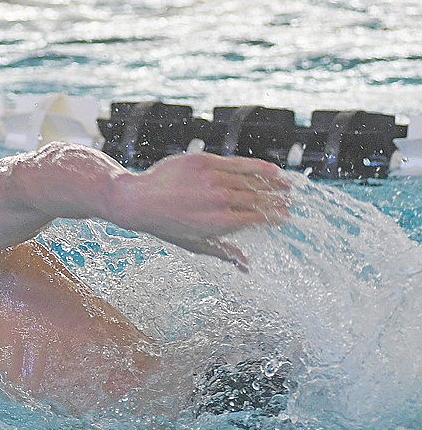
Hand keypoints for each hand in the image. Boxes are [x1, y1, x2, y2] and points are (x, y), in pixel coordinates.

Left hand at [112, 153, 290, 271]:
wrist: (138, 201)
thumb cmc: (167, 226)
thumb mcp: (195, 244)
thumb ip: (224, 253)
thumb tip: (248, 268)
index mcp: (219, 223)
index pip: (258, 218)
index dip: (275, 217)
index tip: (285, 217)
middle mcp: (218, 200)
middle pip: (259, 199)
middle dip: (278, 200)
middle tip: (290, 201)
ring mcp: (212, 178)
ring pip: (252, 180)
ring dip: (274, 183)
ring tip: (287, 186)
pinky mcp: (204, 161)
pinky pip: (238, 163)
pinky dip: (258, 167)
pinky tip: (271, 170)